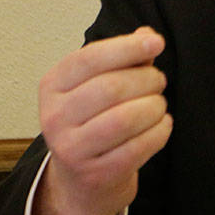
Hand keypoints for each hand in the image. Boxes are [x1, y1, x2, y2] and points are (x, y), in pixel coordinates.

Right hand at [32, 27, 172, 214]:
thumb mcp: (100, 83)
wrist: (83, 179)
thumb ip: (124, 57)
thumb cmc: (96, 118)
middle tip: (159, 81)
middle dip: (148, 79)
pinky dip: (160, 131)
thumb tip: (148, 35)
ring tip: (159, 105)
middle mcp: (54, 117)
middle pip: (112, 88)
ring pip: (126, 118)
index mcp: (52, 86)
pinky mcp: (95, 174)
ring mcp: (71, 149)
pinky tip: (162, 124)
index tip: (157, 43)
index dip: (127, 47)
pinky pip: (138, 147)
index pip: (89, 58)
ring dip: (155, 107)